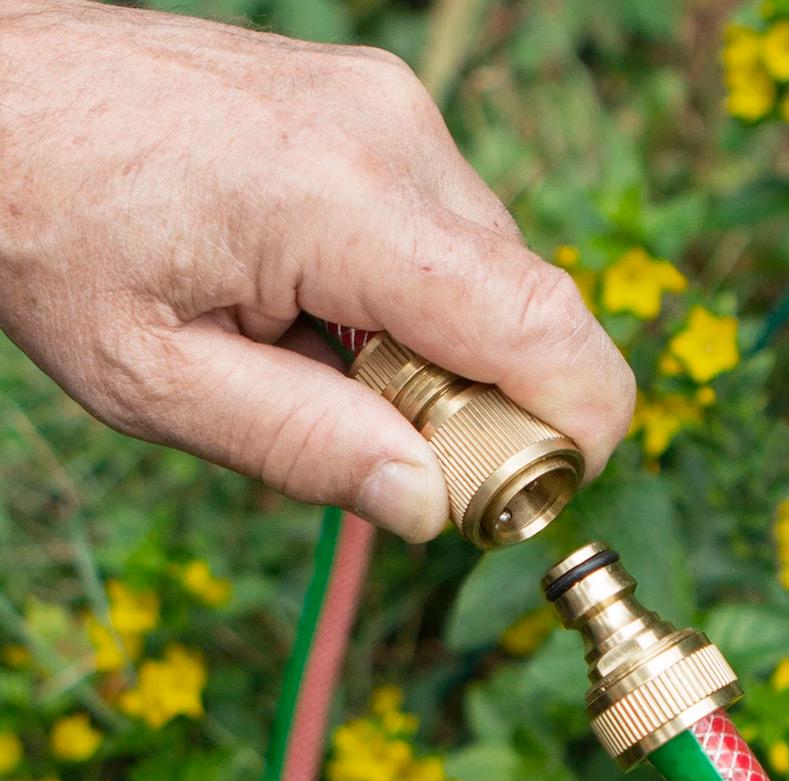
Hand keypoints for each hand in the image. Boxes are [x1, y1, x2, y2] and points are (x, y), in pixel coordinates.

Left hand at [0, 0, 633, 541]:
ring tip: (322, 355)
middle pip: (530, 311)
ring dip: (445, 353)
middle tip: (384, 440)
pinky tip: (327, 303)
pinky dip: (421, 301)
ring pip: (495, 278)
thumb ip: (303, 446)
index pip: (542, 327)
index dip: (576, 427)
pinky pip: (453, 237)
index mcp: (343, 201)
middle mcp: (398, 135)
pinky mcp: (385, 113)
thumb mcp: (153, 379)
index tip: (531, 489)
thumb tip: (430, 501)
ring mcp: (395, 112)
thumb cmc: (47, 228)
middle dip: (490, 404)